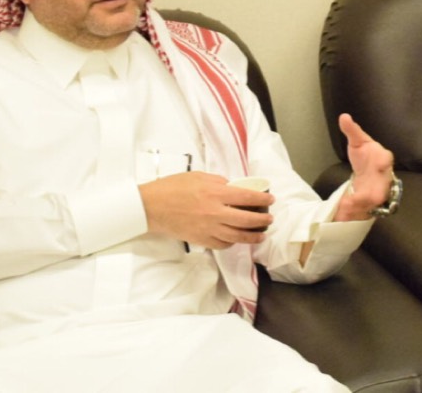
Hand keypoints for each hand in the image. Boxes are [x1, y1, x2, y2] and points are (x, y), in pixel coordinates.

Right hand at [139, 172, 274, 248]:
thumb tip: (233, 187)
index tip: (270, 199)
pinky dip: (233, 242)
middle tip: (270, 219)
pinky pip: (223, 244)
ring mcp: (208, 229)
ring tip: (261, 234)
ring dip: (253, 236)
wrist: (151, 206)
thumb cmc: (172, 188)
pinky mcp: (201, 240)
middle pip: (247, 219)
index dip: (262, 199)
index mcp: (215, 193)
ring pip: (237, 236)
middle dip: (262, 220)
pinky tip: (237, 239)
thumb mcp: (198, 176)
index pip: (246, 197)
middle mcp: (215, 213)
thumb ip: (219, 182)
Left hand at [335, 113, 394, 221]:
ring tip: (346, 206)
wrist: (368, 172)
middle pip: (382, 187)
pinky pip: (363, 209)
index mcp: (382, 159)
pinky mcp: (369, 202)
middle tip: (364, 197)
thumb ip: (352, 130)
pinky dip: (353, 211)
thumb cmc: (366, 155)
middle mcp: (383, 178)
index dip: (384, 162)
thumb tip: (344, 116)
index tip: (381, 163)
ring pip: (371, 201)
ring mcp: (377, 191)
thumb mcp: (358, 141)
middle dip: (374, 193)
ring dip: (360, 205)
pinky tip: (342, 211)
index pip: (386, 159)